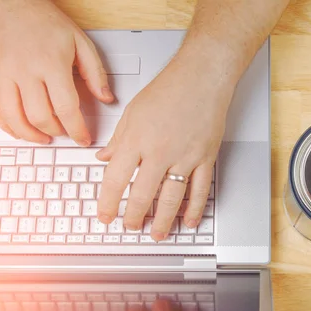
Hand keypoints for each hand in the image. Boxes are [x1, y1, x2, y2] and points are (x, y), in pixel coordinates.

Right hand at [0, 0, 113, 144]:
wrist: (14, 5)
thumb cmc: (47, 23)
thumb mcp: (81, 43)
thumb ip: (95, 73)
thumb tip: (107, 98)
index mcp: (51, 63)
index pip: (65, 107)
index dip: (77, 129)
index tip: (83, 138)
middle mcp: (25, 70)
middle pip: (40, 116)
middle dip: (56, 132)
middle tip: (65, 133)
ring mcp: (5, 74)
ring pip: (13, 117)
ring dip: (30, 135)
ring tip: (43, 138)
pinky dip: (6, 125)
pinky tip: (18, 130)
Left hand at [96, 53, 233, 239]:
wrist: (202, 76)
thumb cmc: (169, 89)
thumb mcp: (133, 112)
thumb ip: (118, 139)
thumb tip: (104, 158)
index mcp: (138, 139)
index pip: (116, 179)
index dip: (108, 202)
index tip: (105, 215)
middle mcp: (160, 151)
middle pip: (143, 194)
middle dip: (134, 216)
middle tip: (129, 227)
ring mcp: (185, 156)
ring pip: (172, 198)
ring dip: (163, 220)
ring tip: (157, 234)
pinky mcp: (205, 157)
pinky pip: (200, 190)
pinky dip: (195, 208)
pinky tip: (189, 221)